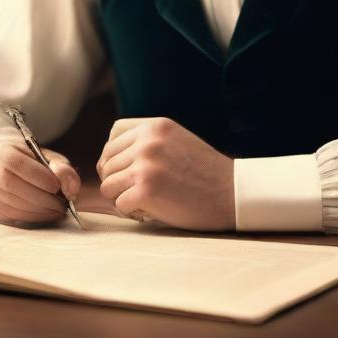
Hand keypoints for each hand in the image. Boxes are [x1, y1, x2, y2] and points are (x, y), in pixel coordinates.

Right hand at [0, 131, 80, 224]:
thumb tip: (68, 186)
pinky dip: (27, 218)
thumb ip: (63, 168)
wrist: (9, 169)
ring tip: (55, 211)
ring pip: (7, 203)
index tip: (56, 187)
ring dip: (36, 211)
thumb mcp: (50, 159)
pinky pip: (5, 216)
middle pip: (9, 184)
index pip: (14, 161)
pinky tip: (42, 215)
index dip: (36, 176)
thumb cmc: (32, 163)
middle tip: (60, 205)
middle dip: (39, 198)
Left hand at [96, 117, 234, 230]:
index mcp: (155, 126)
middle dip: (119, 180)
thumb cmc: (204, 172)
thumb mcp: (176, 141)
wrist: (232, 193)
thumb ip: (148, 141)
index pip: (114, 135)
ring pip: (108, 185)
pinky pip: (119, 205)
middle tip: (139, 191)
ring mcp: (145, 165)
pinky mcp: (145, 190)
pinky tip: (150, 212)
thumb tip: (105, 159)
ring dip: (122, 197)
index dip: (115, 155)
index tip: (128, 170)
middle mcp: (147, 141)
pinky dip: (131, 212)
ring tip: (145, 202)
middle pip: (107, 162)